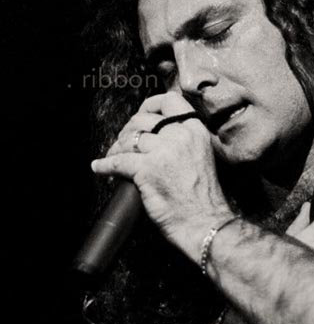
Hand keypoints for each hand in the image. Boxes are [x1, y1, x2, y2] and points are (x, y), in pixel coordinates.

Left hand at [91, 91, 232, 257]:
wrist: (205, 222)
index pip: (170, 101)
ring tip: (113, 156)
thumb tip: (156, 135)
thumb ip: (185, 141)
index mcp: (196, 131)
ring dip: (116, 148)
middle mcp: (180, 136)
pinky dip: (104, 166)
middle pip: (143, 120)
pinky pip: (117, 162)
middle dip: (128, 131)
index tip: (141, 114)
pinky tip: (99, 168)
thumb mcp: (202, 157)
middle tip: (123, 143)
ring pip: (129, 139)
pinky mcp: (147, 170)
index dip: (150, 105)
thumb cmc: (204, 198)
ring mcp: (163, 151)